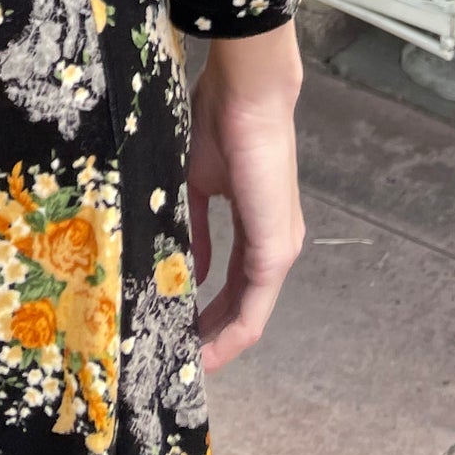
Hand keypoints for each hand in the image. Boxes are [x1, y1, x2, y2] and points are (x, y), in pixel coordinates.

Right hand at [187, 18, 304, 371]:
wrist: (246, 95)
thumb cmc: (218, 123)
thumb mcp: (197, 182)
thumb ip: (196, 227)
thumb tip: (187, 267)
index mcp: (255, 223)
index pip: (234, 279)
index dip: (207, 307)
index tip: (177, 324)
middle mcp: (272, 243)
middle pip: (243, 304)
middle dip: (211, 331)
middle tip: (177, 352)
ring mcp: (277, 249)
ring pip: (250, 312)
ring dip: (219, 339)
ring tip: (187, 359)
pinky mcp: (275, 252)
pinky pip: (253, 308)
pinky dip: (230, 332)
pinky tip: (205, 349)